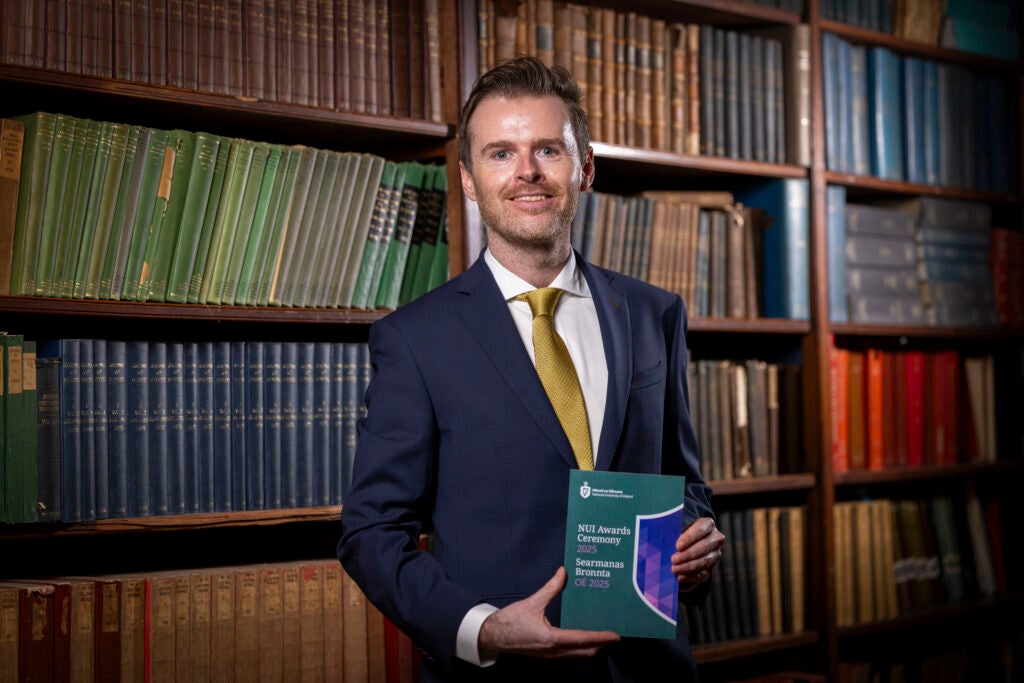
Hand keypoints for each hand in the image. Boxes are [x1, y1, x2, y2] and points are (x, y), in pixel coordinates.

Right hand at [478, 567, 620, 659]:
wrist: (492, 636)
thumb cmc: (509, 621)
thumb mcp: (532, 602)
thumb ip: (550, 588)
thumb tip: (563, 573)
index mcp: (551, 639)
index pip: (583, 639)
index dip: (601, 637)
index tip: (615, 635)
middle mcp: (553, 651)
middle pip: (585, 652)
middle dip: (601, 645)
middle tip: (614, 636)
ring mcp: (550, 655)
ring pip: (578, 655)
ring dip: (592, 647)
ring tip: (602, 636)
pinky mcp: (547, 654)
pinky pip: (569, 654)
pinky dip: (581, 648)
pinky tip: (583, 638)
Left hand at [671, 517, 724, 591]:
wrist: (689, 542)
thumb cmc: (680, 533)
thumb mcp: (678, 527)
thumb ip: (673, 531)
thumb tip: (663, 538)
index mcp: (708, 524)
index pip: (701, 529)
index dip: (690, 538)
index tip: (678, 546)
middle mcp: (715, 539)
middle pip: (704, 547)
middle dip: (688, 555)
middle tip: (673, 559)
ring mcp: (715, 555)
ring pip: (704, 562)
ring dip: (688, 567)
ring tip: (674, 569)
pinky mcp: (710, 568)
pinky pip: (703, 575)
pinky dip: (690, 577)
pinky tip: (680, 578)